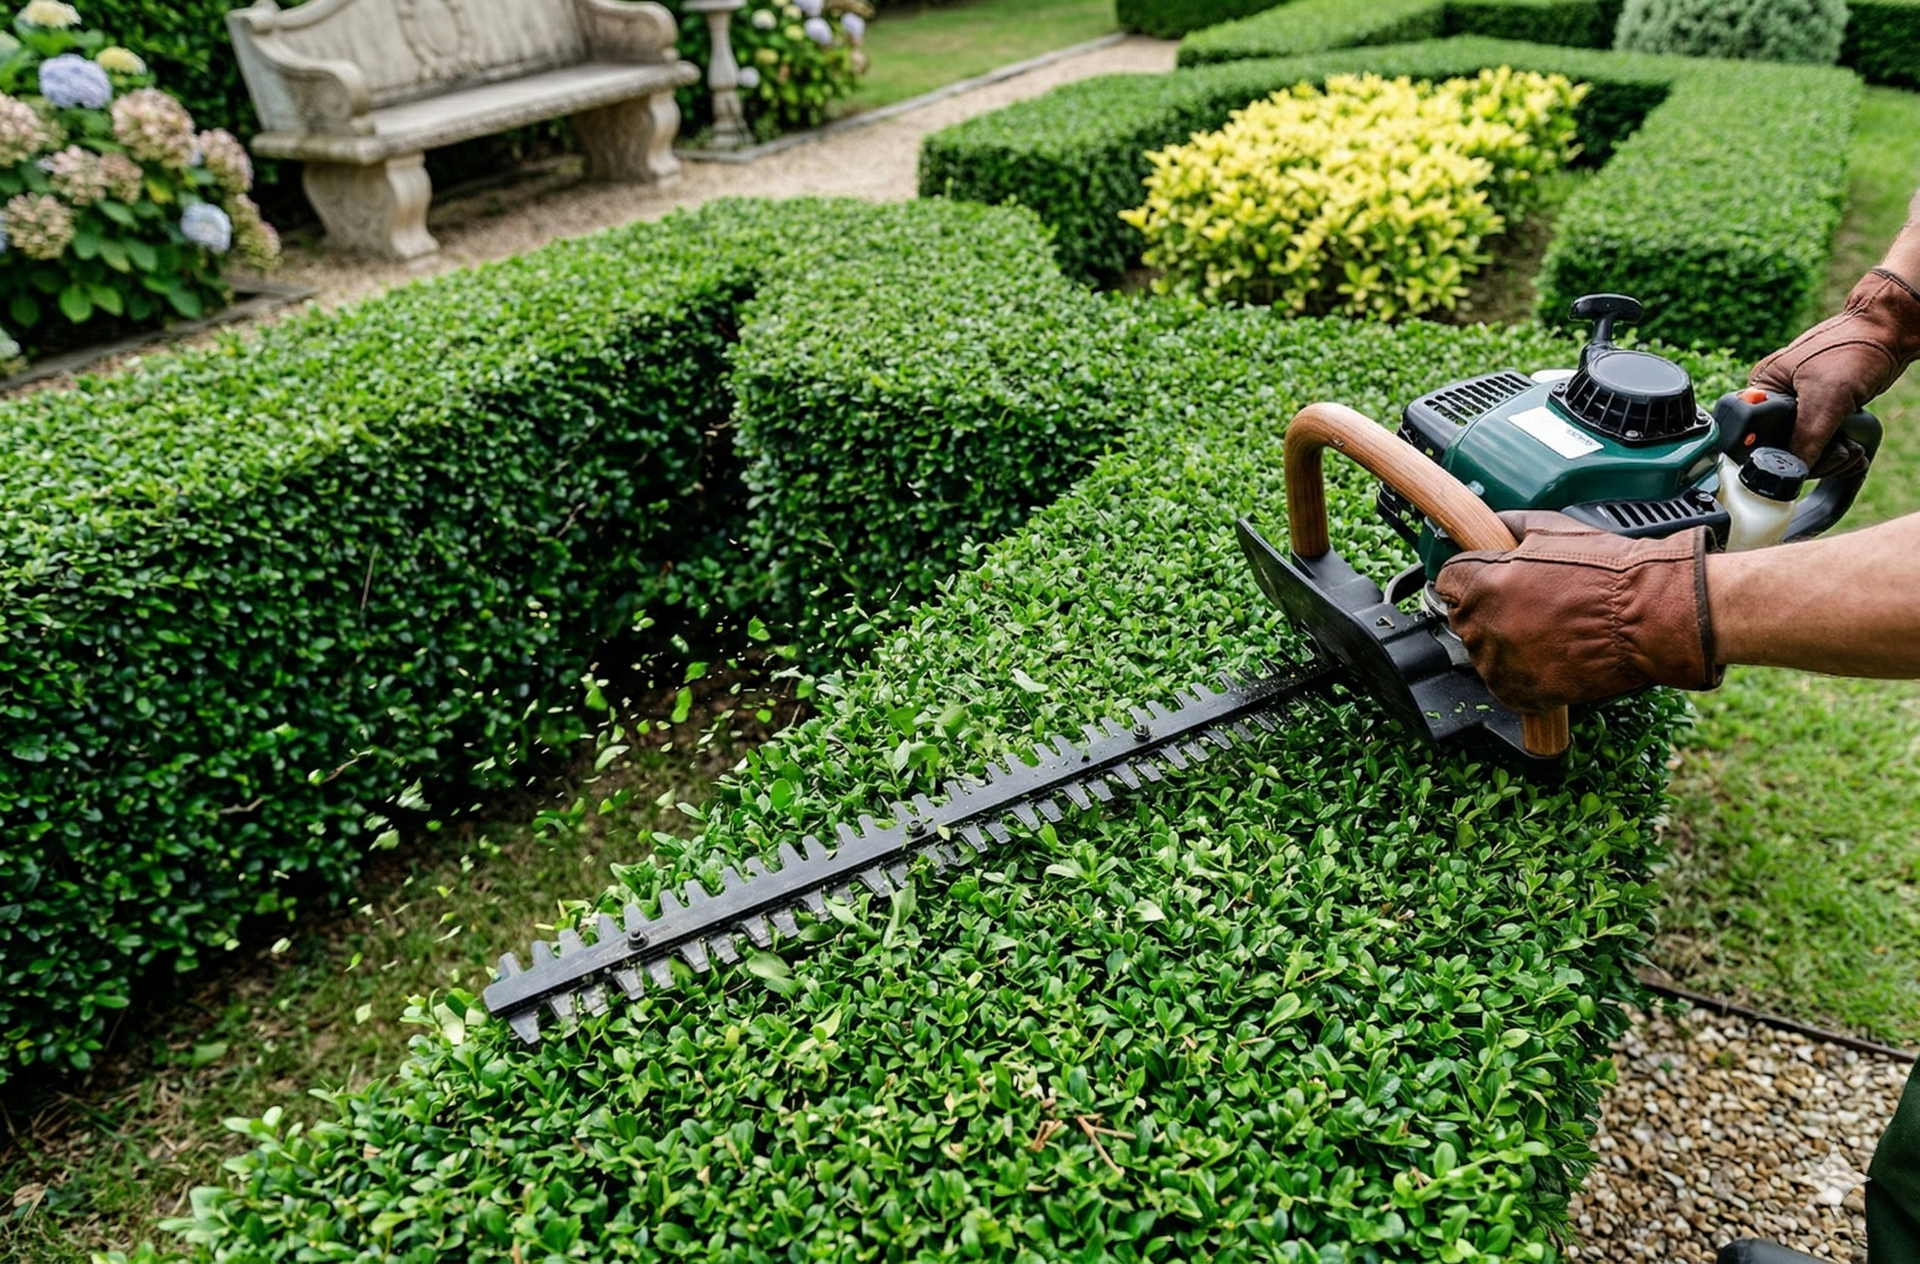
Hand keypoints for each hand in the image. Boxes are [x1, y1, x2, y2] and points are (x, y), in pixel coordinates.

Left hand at [1434, 512, 1719, 712]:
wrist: (1651, 615)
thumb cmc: (1609, 572)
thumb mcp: (1554, 528)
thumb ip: (1511, 525)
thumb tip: (1494, 525)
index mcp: (1484, 583)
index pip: (1447, 581)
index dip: (1468, 577)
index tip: (1483, 579)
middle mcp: (1486, 625)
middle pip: (1463, 617)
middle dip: (1487, 608)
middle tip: (1526, 604)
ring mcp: (1502, 663)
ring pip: (1482, 652)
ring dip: (1503, 642)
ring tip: (1545, 629)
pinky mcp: (1522, 692)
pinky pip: (1504, 684)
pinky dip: (1520, 673)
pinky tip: (1548, 655)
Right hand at [1749, 268, 1919, 474]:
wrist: (1889, 333)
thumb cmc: (1854, 349)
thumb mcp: (1826, 398)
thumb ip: (1805, 438)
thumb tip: (1789, 475)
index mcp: (1762, 390)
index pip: (1749, 437)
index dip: (1771, 456)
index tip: (1797, 461)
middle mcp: (1776, 401)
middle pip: (1778, 451)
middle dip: (1811, 460)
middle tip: (1837, 453)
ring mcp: (1798, 409)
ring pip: (1800, 452)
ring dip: (1829, 460)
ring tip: (1849, 450)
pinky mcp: (1819, 415)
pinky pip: (1818, 447)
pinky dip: (1835, 454)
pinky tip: (1851, 448)